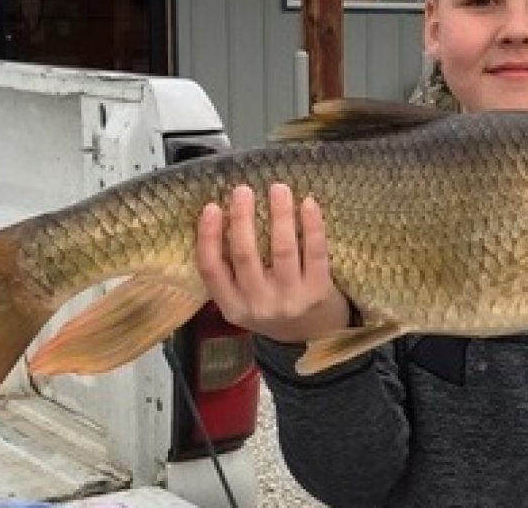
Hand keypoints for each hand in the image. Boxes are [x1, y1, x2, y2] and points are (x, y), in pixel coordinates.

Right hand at [196, 183, 350, 343]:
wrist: (316, 338)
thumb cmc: (276, 309)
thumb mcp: (245, 303)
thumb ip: (232, 275)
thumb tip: (223, 217)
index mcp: (233, 307)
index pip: (211, 270)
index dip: (208, 236)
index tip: (212, 207)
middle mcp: (259, 305)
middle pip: (245, 255)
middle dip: (242, 218)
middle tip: (243, 190)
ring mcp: (291, 299)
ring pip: (282, 250)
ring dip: (279, 214)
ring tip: (278, 189)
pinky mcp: (319, 292)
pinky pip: (315, 252)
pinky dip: (312, 226)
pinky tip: (308, 204)